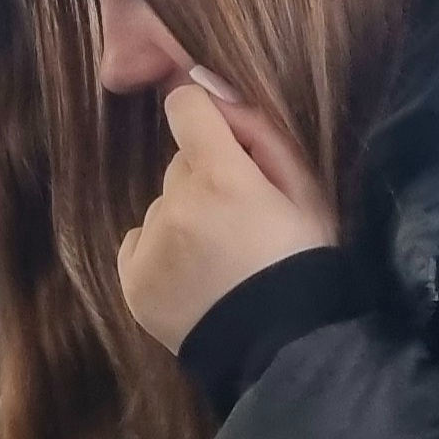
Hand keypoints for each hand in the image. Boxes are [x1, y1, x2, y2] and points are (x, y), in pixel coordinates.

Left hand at [117, 79, 340, 352]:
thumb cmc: (304, 263)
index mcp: (222, 178)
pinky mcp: (132, 282)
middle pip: (180, 165)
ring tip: (220, 259)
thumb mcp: (306, 192)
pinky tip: (194, 277)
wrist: (283, 349)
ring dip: (184, 219)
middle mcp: (176, 208)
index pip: (185, 106)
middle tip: (240, 222)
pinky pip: (139, 242)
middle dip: (206, 180)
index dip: (206, 119)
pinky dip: (161, 252)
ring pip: (161, 206)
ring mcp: (151, 247)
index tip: (221, 142)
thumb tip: (213, 89)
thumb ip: (261, 134)